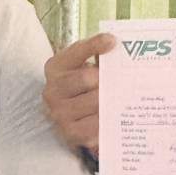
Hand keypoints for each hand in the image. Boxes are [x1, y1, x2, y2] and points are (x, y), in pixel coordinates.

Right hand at [42, 33, 114, 156]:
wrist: (68, 120)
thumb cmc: (80, 88)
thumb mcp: (83, 68)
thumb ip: (96, 56)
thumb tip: (114, 45)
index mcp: (56, 67)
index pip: (77, 51)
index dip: (94, 45)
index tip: (112, 41)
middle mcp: (53, 90)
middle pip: (87, 78)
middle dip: (107, 79)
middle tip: (122, 80)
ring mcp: (60, 113)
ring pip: (96, 101)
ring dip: (111, 100)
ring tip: (121, 98)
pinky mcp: (71, 132)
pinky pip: (98, 123)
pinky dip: (109, 119)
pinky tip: (114, 116)